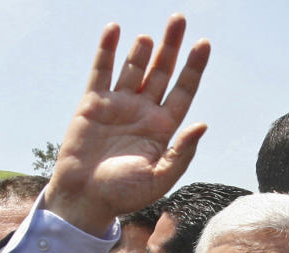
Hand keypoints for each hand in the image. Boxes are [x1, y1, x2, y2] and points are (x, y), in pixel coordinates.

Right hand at [46, 15, 209, 234]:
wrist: (85, 199)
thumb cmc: (124, 195)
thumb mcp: (159, 179)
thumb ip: (181, 153)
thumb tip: (202, 124)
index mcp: (163, 129)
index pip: (183, 91)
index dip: (194, 68)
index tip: (203, 43)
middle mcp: (144, 112)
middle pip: (162, 72)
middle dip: (172, 46)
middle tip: (179, 19)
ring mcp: (119, 105)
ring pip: (134, 68)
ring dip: (143, 50)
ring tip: (150, 37)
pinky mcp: (93, 103)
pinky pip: (102, 71)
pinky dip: (108, 50)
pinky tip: (115, 30)